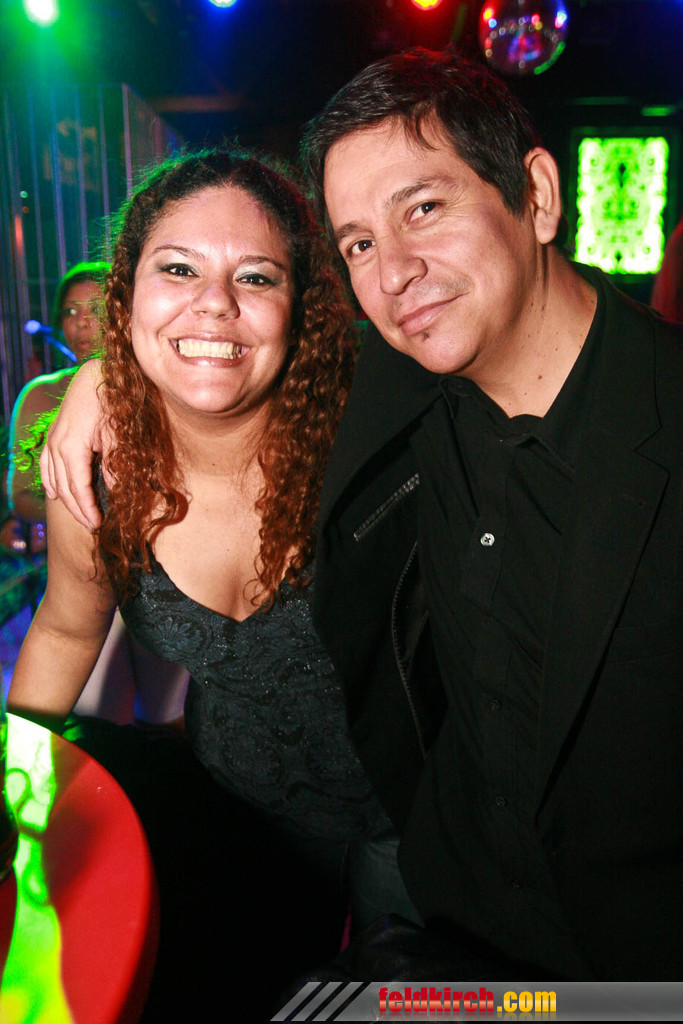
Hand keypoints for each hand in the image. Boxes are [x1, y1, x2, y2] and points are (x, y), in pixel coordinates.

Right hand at [40, 359, 109, 529]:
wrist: (96, 374)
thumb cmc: (111, 403)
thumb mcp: (118, 437)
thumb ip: (114, 467)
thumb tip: (115, 494)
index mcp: (72, 449)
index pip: (78, 489)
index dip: (88, 509)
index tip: (99, 524)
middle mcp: (57, 447)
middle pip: (65, 488)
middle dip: (78, 509)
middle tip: (93, 525)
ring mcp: (52, 440)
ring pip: (54, 479)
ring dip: (67, 499)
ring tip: (81, 514)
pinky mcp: (53, 435)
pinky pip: (47, 465)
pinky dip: (50, 482)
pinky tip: (55, 494)